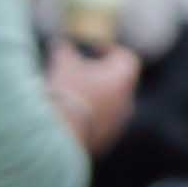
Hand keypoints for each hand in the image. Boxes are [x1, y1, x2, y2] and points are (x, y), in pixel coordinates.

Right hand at [46, 34, 142, 154]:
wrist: (59, 137)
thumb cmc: (66, 93)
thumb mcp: (63, 64)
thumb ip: (65, 50)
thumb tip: (60, 43)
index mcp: (124, 76)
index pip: (125, 57)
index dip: (108, 51)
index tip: (92, 49)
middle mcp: (127, 100)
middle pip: (118, 83)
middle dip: (100, 77)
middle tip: (79, 73)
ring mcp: (117, 124)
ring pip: (109, 106)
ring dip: (95, 100)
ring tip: (71, 98)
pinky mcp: (104, 143)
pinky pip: (99, 126)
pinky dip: (88, 119)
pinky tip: (67, 118)